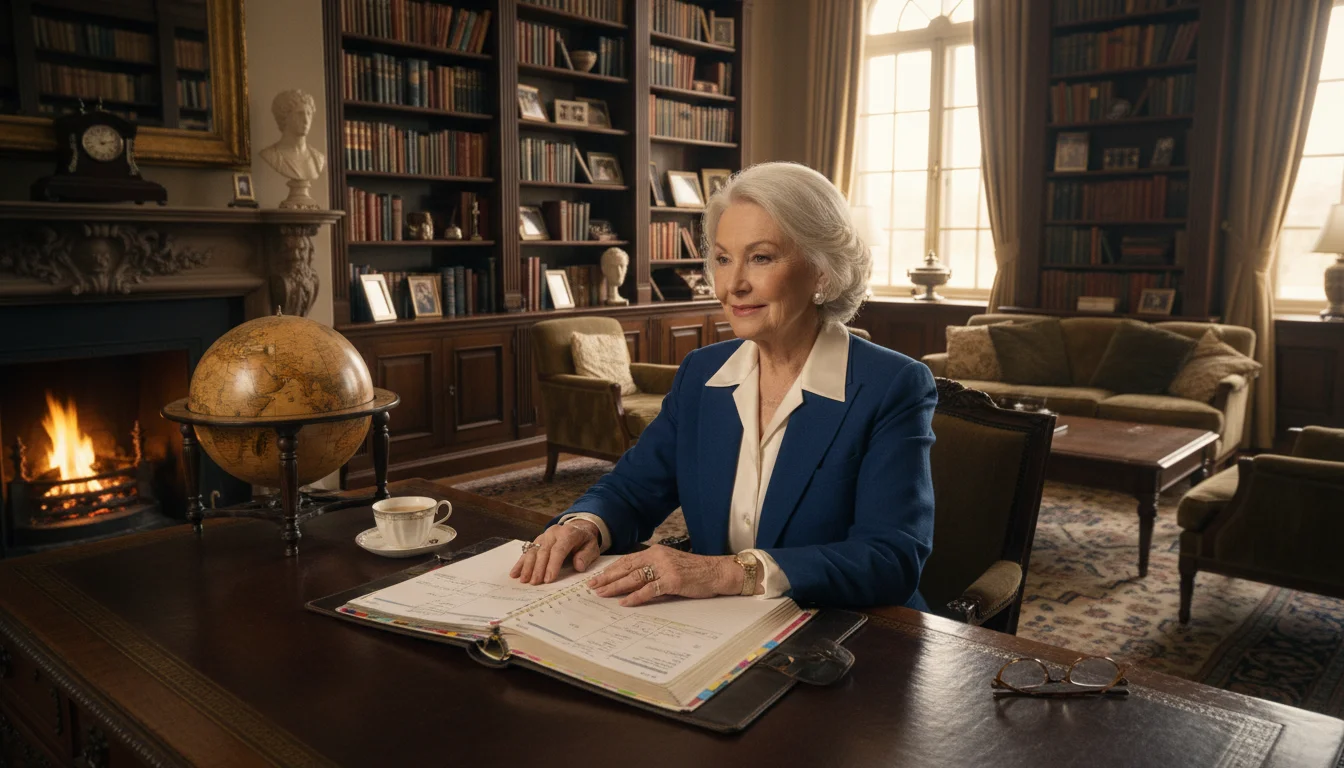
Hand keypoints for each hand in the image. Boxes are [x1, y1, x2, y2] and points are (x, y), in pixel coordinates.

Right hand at [510, 521, 600, 584]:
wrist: (578, 528)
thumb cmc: (585, 541)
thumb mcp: (592, 547)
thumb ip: (586, 556)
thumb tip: (579, 566)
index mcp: (568, 533)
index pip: (559, 549)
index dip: (553, 565)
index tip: (549, 579)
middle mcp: (553, 533)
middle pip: (543, 551)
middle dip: (538, 568)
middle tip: (535, 583)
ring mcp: (543, 536)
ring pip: (533, 551)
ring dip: (527, 566)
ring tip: (524, 580)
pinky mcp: (537, 541)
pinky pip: (527, 551)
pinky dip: (520, 563)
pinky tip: (515, 573)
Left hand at [586, 545, 738, 606]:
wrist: (716, 572)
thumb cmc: (694, 571)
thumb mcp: (670, 565)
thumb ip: (652, 570)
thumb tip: (631, 581)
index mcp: (655, 552)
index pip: (627, 560)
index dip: (611, 569)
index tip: (597, 577)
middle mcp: (658, 557)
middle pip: (626, 568)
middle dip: (607, 578)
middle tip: (592, 586)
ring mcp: (665, 568)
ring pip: (634, 578)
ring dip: (616, 587)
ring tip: (602, 594)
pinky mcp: (672, 581)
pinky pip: (649, 590)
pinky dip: (635, 597)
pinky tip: (625, 602)